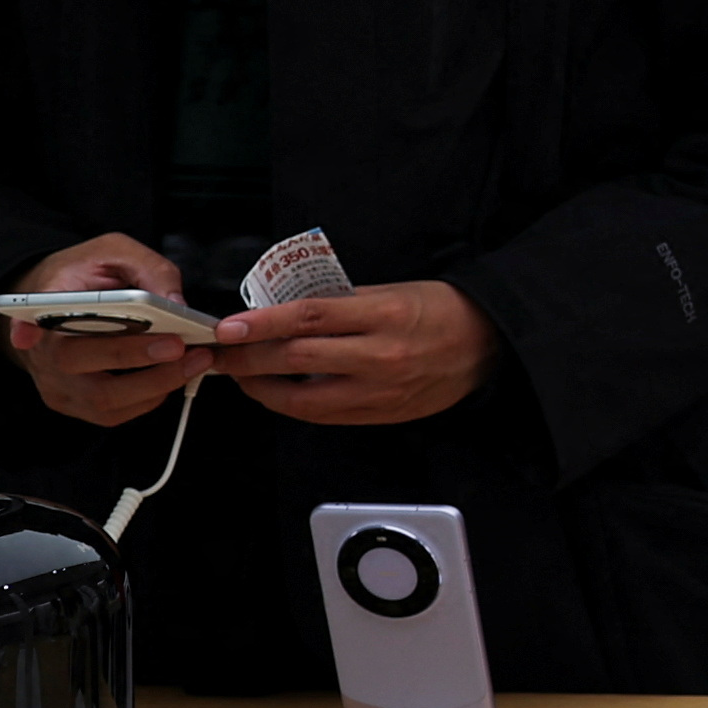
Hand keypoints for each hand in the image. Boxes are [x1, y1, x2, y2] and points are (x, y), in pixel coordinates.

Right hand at [7, 235, 205, 426]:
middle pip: (76, 361)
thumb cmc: (87, 276)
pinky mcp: (73, 404)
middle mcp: (43, 350)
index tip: (27, 335)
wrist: (61, 304)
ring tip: (194, 362)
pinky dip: (149, 397)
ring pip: (100, 398)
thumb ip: (149, 269)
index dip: (25, 329)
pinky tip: (174, 375)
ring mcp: (55, 383)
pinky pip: (113, 413)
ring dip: (154, 383)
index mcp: (46, 304)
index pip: (29, 318)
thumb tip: (176, 304)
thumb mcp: (117, 253)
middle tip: (180, 345)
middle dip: (134, 356)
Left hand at [208, 280, 499, 427]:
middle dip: (248, 358)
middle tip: (220, 353)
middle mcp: (380, 357)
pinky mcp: (380, 415)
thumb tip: (284, 312)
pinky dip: (293, 404)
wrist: (487, 344)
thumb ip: (339, 304)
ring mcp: (379, 392)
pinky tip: (278, 391)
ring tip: (242, 375)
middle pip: (296, 358)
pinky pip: (323, 415)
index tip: (228, 326)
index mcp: (383, 315)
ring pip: (303, 397)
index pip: (308, 318)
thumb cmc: (441, 310)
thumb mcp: (391, 291)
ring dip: (262, 387)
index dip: (262, 324)